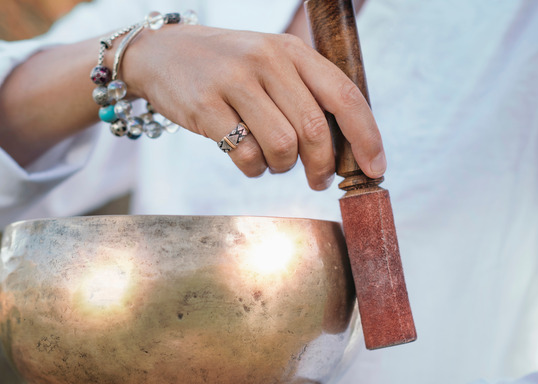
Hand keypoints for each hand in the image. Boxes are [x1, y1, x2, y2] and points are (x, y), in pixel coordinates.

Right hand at [122, 25, 384, 189]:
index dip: (366, 137)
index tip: (375, 169)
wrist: (162, 54)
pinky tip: (247, 159)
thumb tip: (347, 147)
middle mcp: (267, 61)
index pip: (344, 95)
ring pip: (282, 146)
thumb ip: (305, 93)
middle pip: (315, 130)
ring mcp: (234, 82)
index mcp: (291, 50)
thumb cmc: (226, 67)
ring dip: (283, 167)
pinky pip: (245, 155)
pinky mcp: (206, 107)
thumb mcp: (270, 62)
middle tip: (318, 179)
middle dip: (323, 165)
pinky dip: (253, 169)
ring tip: (272, 161)